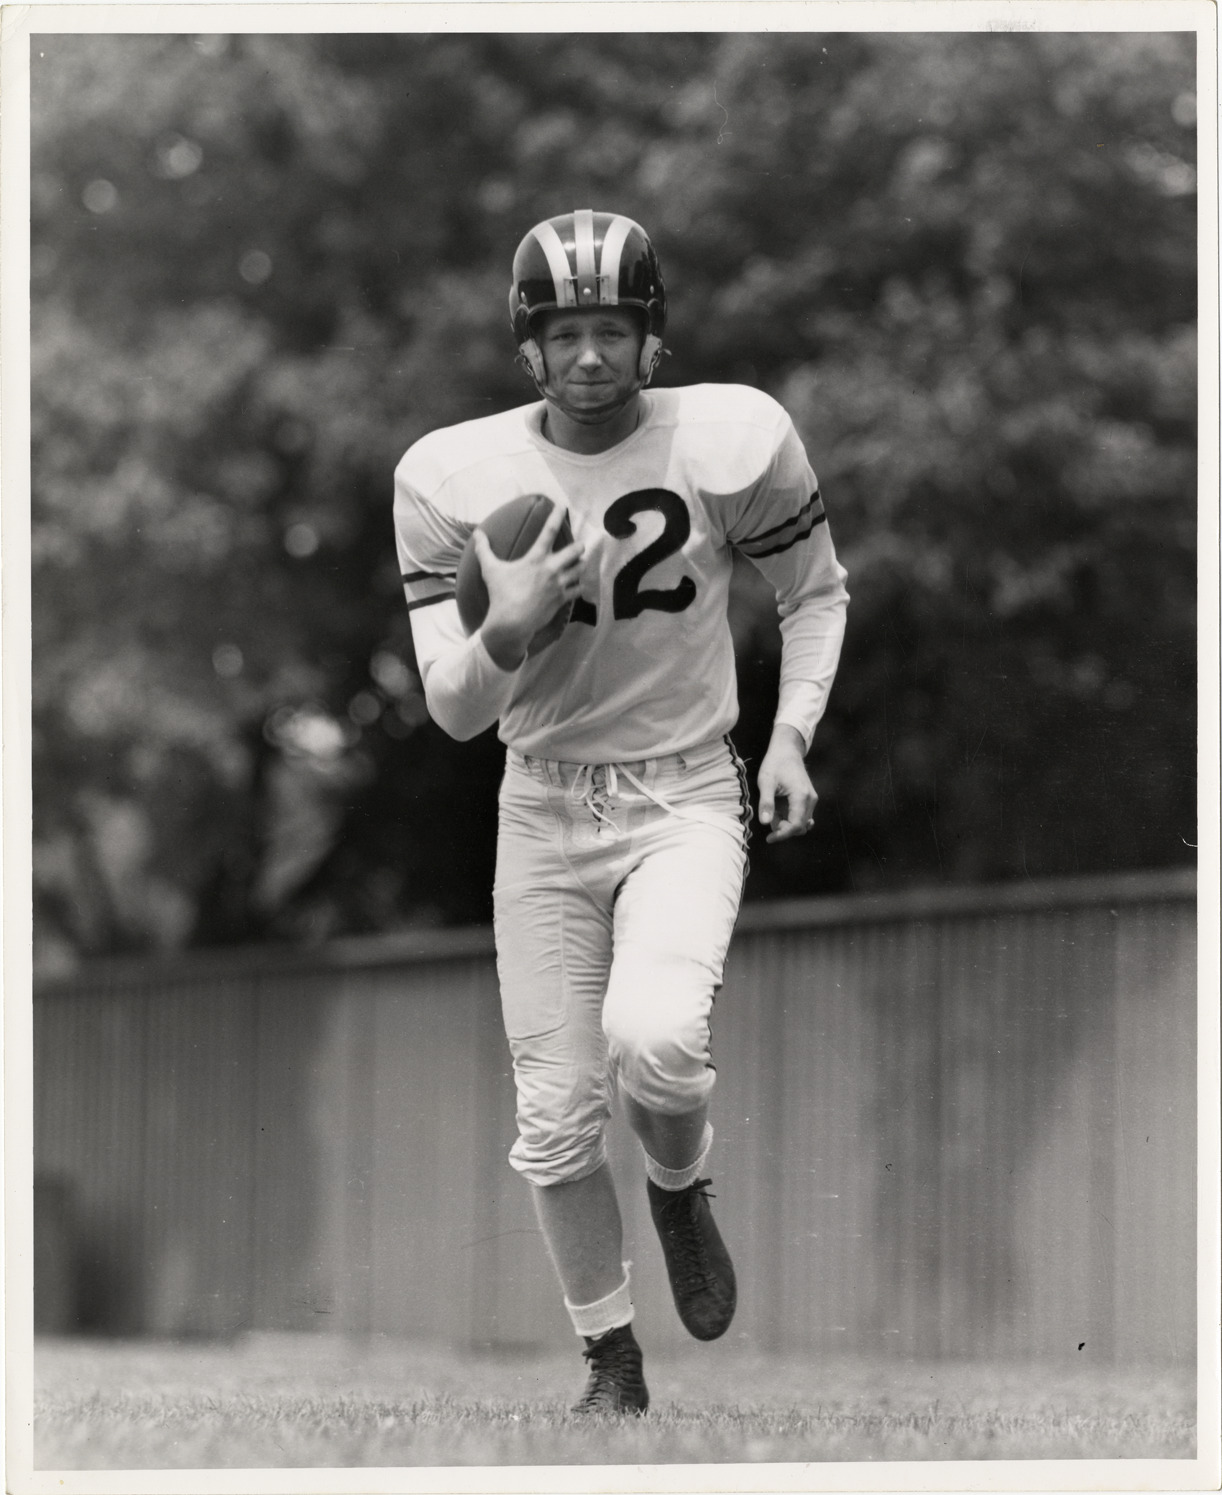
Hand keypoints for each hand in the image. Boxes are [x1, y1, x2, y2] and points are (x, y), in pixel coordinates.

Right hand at [476, 505, 583, 670]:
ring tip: (579, 565)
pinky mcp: (561, 600)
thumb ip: (484, 550)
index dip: (556, 516)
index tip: (562, 505)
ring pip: (579, 570)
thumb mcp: (490, 570)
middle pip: (574, 551)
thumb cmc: (501, 594)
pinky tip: (578, 585)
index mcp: (536, 558)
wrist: (512, 622)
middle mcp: (551, 569)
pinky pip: (577, 590)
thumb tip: (477, 534)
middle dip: (579, 547)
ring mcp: (558, 585)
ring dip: (580, 566)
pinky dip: (579, 587)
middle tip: (579, 545)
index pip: (549, 531)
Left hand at [757, 723, 816, 842]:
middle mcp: (811, 799)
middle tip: (769, 817)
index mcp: (801, 796)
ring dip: (787, 823)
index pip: (796, 825)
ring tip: (773, 810)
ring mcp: (812, 799)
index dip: (782, 835)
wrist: (787, 750)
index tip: (769, 838)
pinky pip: (802, 816)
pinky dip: (790, 818)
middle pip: (800, 827)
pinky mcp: (809, 798)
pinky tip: (779, 810)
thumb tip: (765, 823)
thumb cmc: (775, 764)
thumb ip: (766, 803)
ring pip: (802, 823)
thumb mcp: (766, 782)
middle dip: (783, 828)